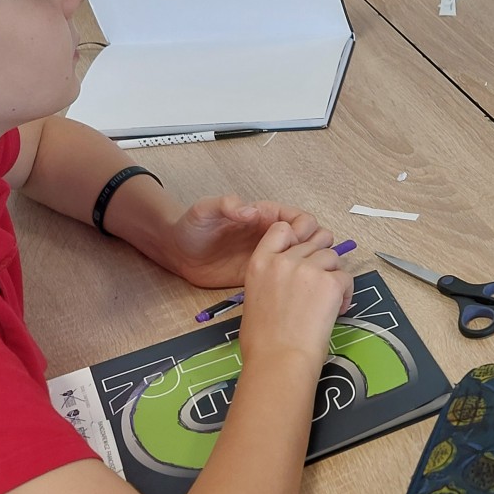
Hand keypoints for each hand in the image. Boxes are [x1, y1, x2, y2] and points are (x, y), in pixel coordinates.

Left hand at [161, 196, 324, 288]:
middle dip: (315, 248)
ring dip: (309, 266)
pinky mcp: (261, 273)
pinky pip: (285, 276)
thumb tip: (249, 209)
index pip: (301, 219)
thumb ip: (227, 205)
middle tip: (305, 261)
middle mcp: (271, 235)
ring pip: (302, 259)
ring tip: (301, 276)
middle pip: (310, 239)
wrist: (178, 253)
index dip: (305, 229)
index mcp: (265, 215)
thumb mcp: (206, 210)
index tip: (297, 241)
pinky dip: (294, 281)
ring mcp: (269, 255)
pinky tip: (290, 288)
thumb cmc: (191, 227)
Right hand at [236, 221, 354, 375]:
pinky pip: (346, 276)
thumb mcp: (254, 297)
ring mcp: (308, 269)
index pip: (282, 229)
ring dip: (333, 275)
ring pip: (332, 256)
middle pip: (313, 243)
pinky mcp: (331, 282)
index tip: (303, 253)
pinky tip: (338, 308)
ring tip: (328, 299)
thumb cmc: (263, 340)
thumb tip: (291, 274)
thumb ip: (271, 276)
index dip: (297, 238)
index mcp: (260, 262)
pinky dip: (346, 292)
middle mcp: (284, 260)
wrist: (279, 359)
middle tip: (321, 281)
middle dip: (320, 260)